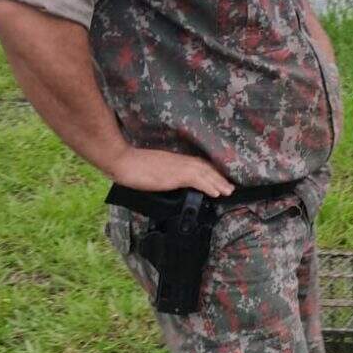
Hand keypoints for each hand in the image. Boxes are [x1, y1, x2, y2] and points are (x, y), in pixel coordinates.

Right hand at [107, 148, 234, 196]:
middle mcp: (180, 161)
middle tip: (229, 187)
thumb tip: (169, 181)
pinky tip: (216, 193)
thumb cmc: (133, 166)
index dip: (210, 172)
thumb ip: (165, 174)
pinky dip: (208, 186)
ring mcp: (178, 167)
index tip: (218, 179)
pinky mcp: (175, 174)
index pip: (197, 164)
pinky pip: (197, 180)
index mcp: (175, 159)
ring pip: (204, 173)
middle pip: (204, 168)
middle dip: (218, 177)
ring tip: (228, 191)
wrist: (123, 160)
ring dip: (218, 183)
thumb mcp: (153, 169)